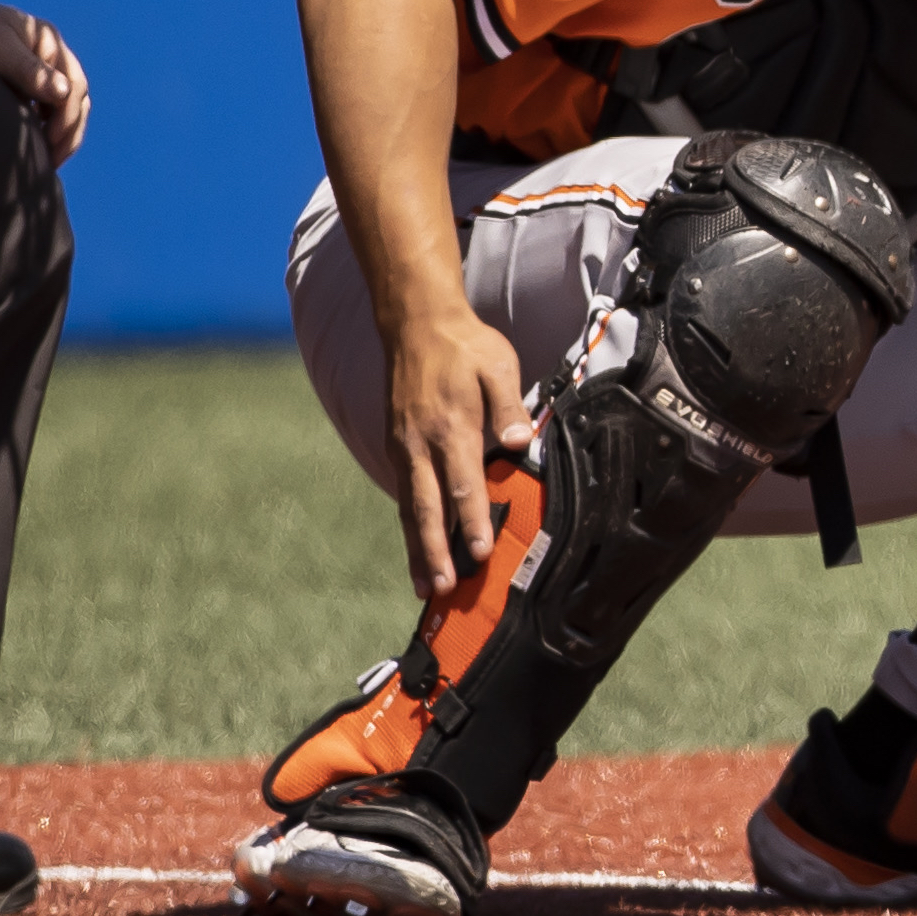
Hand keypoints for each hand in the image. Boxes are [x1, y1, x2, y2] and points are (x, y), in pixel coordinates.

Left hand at [0, 0, 85, 167]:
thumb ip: (26, 68)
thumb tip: (63, 93)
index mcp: (49, 43)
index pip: (73, 87)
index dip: (67, 118)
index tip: (51, 144)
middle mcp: (50, 57)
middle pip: (76, 99)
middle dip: (69, 132)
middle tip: (53, 163)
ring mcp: (39, 70)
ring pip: (66, 106)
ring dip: (63, 133)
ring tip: (49, 161)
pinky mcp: (23, 83)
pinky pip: (47, 108)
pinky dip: (48, 128)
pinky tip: (36, 145)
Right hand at [384, 306, 537, 603]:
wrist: (415, 325)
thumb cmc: (465, 347)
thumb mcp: (497, 366)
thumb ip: (508, 407)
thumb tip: (519, 442)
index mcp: (450, 427)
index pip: (463, 484)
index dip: (472, 521)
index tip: (480, 552)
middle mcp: (420, 445)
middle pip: (428, 508)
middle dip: (435, 552)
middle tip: (442, 590)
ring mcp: (404, 448)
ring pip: (411, 508)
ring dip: (418, 549)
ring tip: (425, 586)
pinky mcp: (397, 448)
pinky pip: (405, 494)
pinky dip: (411, 525)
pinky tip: (418, 548)